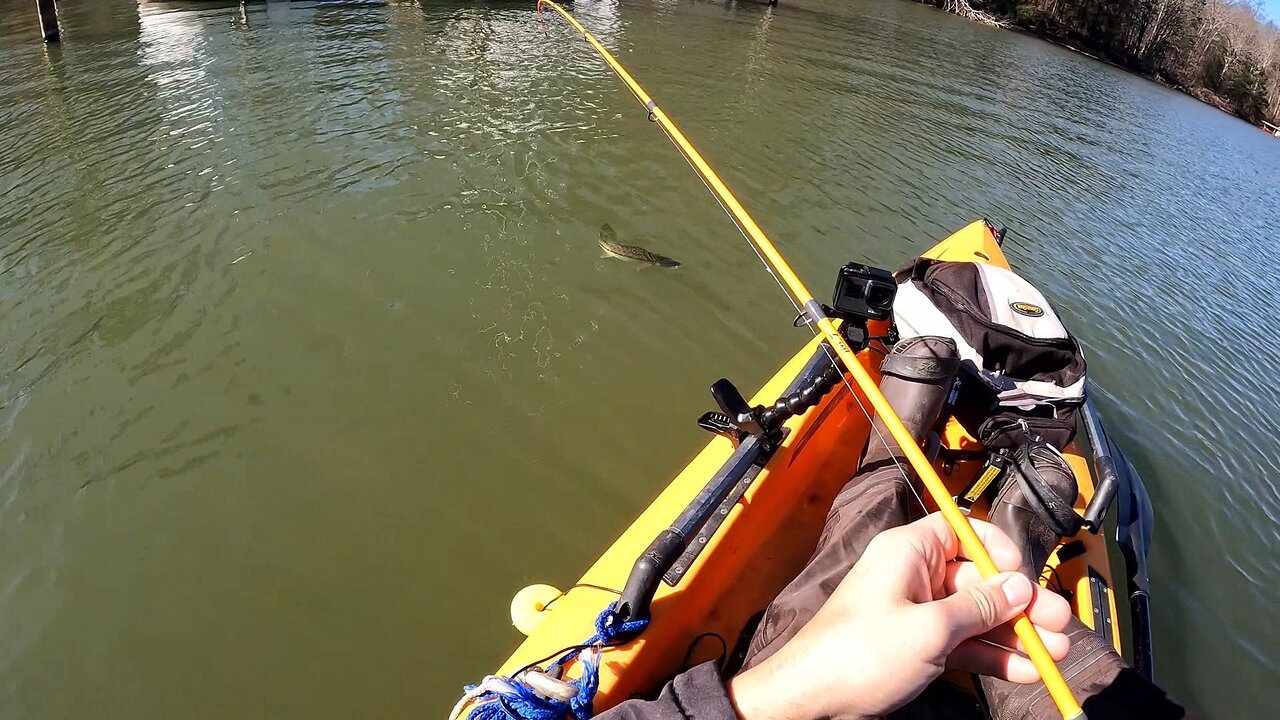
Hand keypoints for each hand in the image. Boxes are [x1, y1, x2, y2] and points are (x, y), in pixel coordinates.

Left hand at [727, 513, 1072, 719]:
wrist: (812, 700)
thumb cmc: (857, 654)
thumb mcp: (930, 629)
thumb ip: (979, 607)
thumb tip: (1018, 586)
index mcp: (908, 552)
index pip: (961, 531)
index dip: (996, 550)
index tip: (1024, 575)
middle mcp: (912, 576)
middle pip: (978, 579)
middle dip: (1021, 602)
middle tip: (1060, 622)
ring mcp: (914, 613)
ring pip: (976, 616)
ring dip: (1016, 635)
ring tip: (1058, 654)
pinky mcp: (915, 647)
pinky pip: (963, 644)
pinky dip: (992, 656)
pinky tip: (1026, 671)